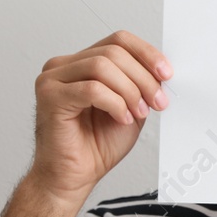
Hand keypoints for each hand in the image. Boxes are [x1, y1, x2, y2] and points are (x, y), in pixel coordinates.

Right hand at [26, 30, 171, 204]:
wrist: (75, 175)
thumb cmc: (97, 144)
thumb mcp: (132, 106)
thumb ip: (142, 85)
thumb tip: (163, 70)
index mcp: (82, 63)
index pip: (118, 41)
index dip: (147, 54)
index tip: (167, 74)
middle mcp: (64, 66)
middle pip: (113, 52)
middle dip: (143, 78)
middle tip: (157, 102)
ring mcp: (53, 79)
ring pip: (102, 66)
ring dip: (130, 91)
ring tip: (138, 113)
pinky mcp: (50, 97)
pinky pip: (91, 88)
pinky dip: (115, 103)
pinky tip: (122, 119)